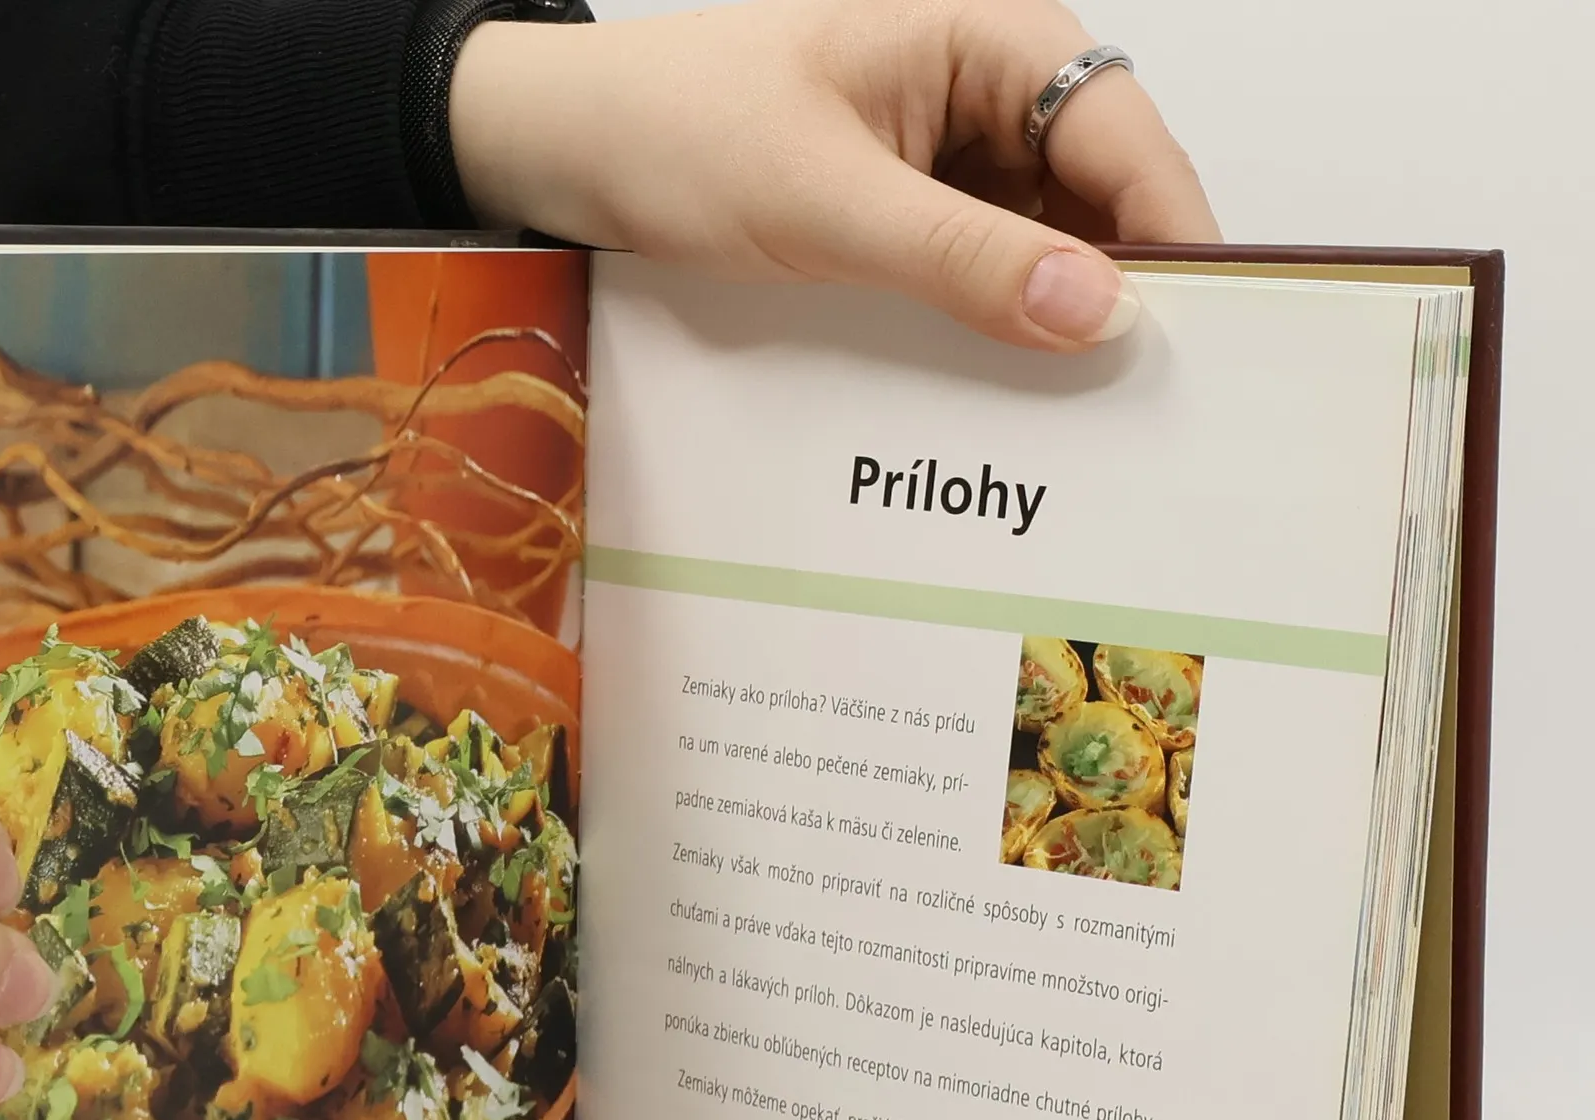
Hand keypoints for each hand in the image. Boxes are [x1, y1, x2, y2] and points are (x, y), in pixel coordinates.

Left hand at [452, 0, 1218, 349]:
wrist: (572, 146)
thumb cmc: (680, 130)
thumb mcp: (826, 201)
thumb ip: (964, 257)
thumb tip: (1101, 311)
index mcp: (991, 42)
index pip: (1128, 139)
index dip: (1173, 239)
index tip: (1199, 343)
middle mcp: (987, 94)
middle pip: (1099, 200)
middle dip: (1114, 295)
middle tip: (1132, 414)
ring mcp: (949, 159)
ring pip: (1041, 249)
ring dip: (1047, 324)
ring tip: (1064, 426)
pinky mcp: (908, 215)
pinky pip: (977, 275)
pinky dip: (987, 329)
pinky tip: (990, 394)